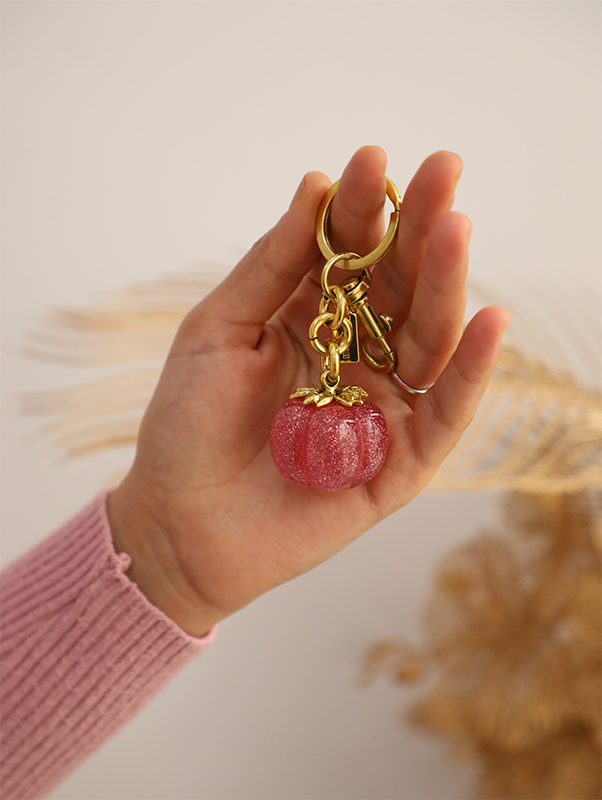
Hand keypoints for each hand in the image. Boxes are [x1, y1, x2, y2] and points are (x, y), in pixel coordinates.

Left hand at [108, 147, 508, 636]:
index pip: (350, 253)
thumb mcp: (218, 331)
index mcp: (310, 318)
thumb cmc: (187, 426)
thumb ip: (269, 266)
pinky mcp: (400, 462)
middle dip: (420, 229)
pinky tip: (488, 321)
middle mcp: (355, 354)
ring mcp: (381, 406)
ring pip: (428, 340)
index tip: (374, 158)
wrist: (179, 524)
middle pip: (400, 286)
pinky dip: (467, 372)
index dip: (363, 208)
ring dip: (447, 285)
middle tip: (443, 171)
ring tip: (456, 229)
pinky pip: (443, 414)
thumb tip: (313, 186)